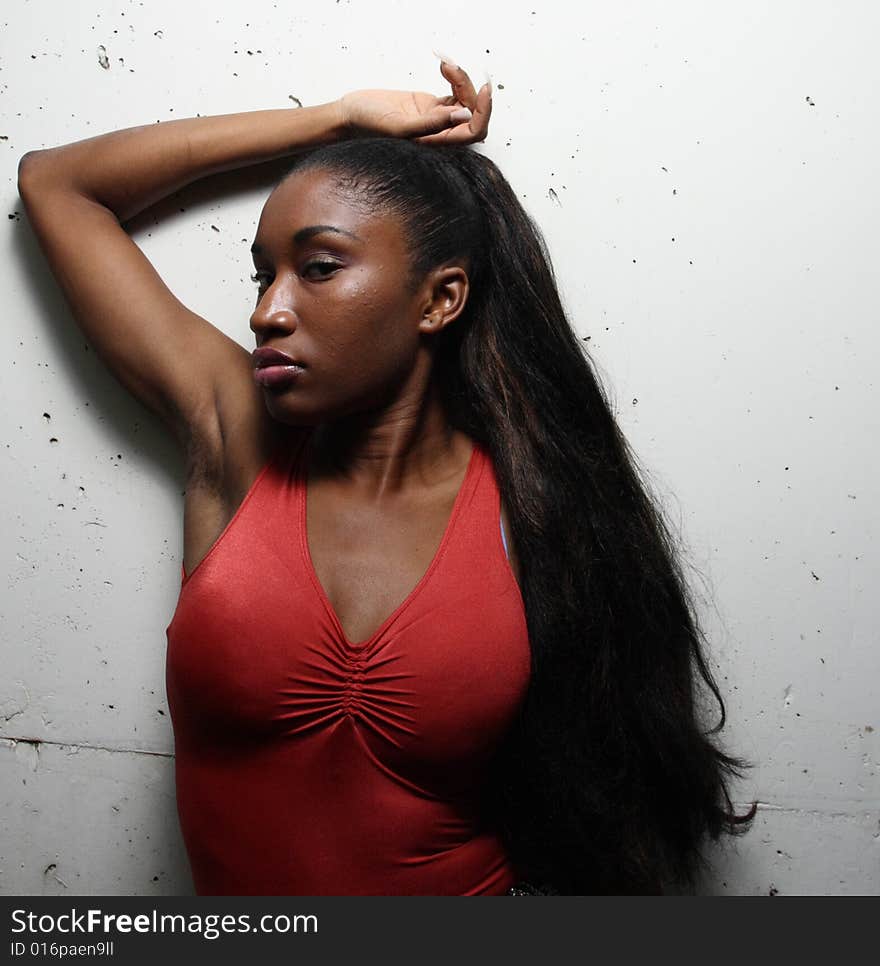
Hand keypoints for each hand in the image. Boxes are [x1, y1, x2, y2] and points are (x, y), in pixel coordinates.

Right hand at [338, 60, 491, 145]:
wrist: (351, 115)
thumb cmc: (368, 126)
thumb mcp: (399, 126)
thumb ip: (431, 125)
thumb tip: (462, 115)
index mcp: (437, 146)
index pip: (473, 132)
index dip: (483, 113)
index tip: (484, 90)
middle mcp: (441, 135)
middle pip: (473, 115)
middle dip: (469, 90)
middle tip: (451, 70)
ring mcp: (437, 120)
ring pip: (465, 100)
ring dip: (461, 79)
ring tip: (445, 65)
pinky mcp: (431, 107)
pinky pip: (455, 92)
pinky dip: (454, 77)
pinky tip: (443, 66)